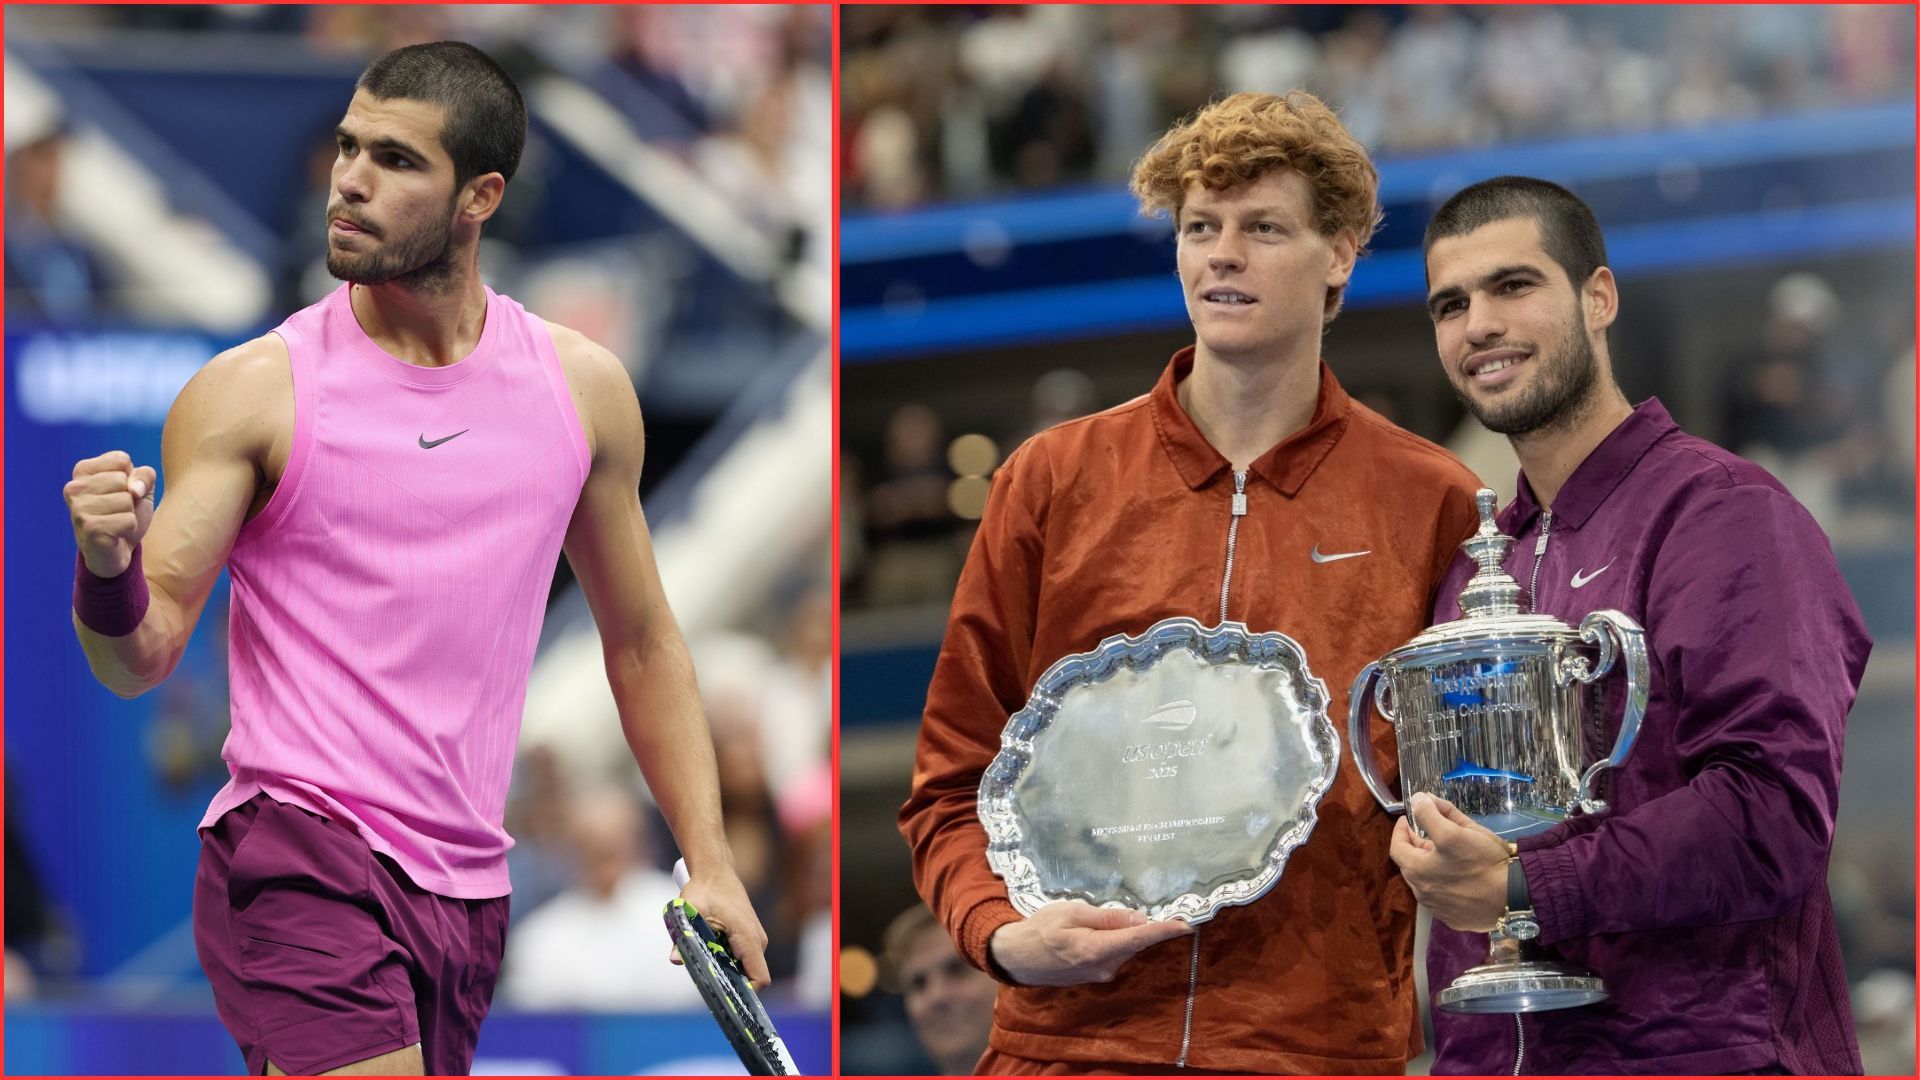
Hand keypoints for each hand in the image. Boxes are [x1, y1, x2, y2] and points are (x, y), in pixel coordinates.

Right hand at [66, 451, 156, 577]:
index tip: (119, 491)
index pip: (121, 459)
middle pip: (122, 479)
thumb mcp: (140, 487)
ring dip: (129, 513)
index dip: (131, 477)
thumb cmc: (124, 513)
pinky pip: (128, 520)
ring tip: (115, 521)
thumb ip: (144, 475)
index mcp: (82, 471)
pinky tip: (115, 534)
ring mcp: (79, 509)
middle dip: (130, 497)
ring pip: (126, 500)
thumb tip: (134, 489)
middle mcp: (73, 488)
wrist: (115, 551)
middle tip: (117, 510)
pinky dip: (129, 528)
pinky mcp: (90, 529)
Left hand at [672, 868, 771, 988]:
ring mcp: (755, 938)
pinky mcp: (749, 936)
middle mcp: (757, 940)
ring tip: (705, 966)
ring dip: (727, 971)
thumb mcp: (689, 912)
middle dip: (731, 984)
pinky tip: (709, 954)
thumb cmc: (704, 890)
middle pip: (751, 977)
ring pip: (746, 967)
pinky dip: (728, 962)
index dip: (745, 993)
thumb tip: (676, 959)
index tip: (724, 997)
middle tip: (707, 985)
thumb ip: (684, 938)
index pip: (759, 979)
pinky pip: (743, 958)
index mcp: (748, 938)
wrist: (715, 871)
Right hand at [987, 901, 1193, 986]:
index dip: (1164, 931)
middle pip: (1135, 942)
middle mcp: (1104, 967)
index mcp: (1096, 949)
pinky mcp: (1097, 975)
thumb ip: (1106, 917)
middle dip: (1143, 925)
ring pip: (1124, 947)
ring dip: (1124, 932)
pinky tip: (1097, 930)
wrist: (1017, 958)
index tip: (1187, 925)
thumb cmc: (1040, 930)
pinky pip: (1114, 953)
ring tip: (1097, 917)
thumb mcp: (1071, 913)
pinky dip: (1115, 940)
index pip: (1139, 938)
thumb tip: (1139, 919)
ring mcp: (1101, 974)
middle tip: (1145, 906)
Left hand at [1389, 793, 1509, 932]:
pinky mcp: (1453, 920)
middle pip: (1411, 865)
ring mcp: (1437, 909)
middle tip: (1428, 833)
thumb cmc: (1484, 861)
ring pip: (1426, 883)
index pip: (1397, 846)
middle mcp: (1422, 893)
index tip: (1408, 820)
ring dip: (1429, 867)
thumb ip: (1431, 813)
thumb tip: (1418, 800)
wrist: (1514, 897)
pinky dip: (1444, 885)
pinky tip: (1458, 877)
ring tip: (1445, 854)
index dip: (1401, 830)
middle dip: (1416, 846)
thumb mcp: (1457, 831)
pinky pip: (1442, 899)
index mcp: (1417, 870)